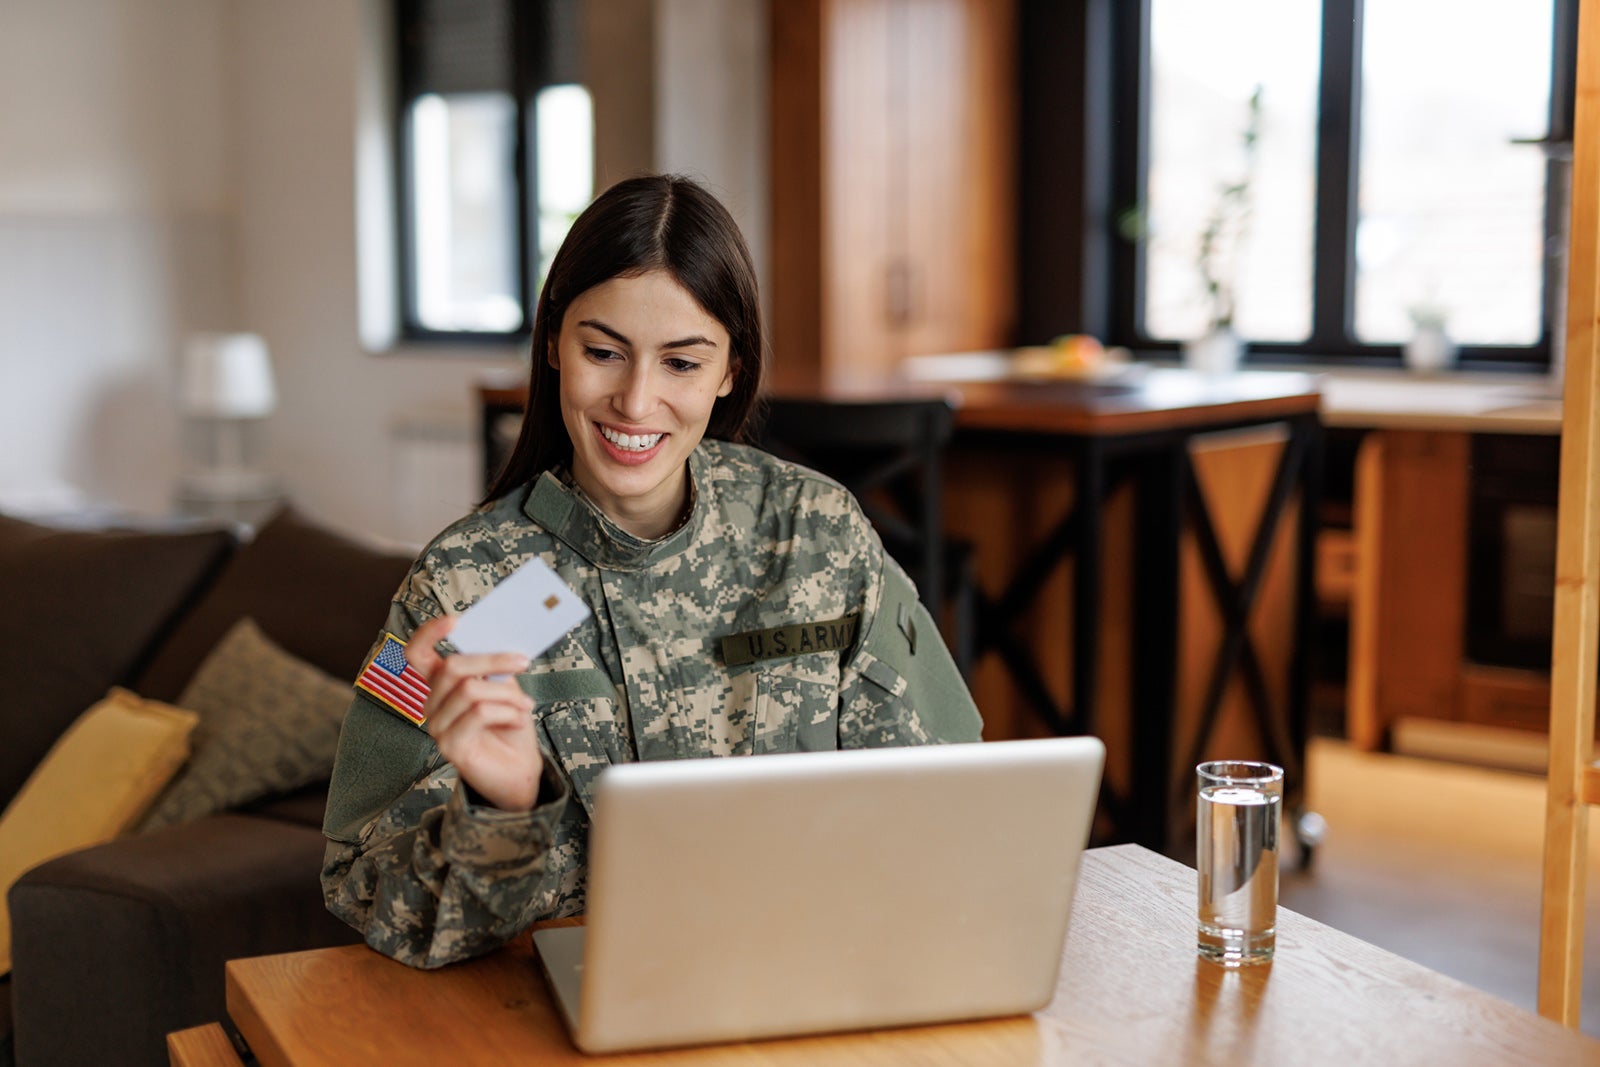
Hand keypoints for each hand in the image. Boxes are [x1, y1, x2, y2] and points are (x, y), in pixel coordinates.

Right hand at [406, 615, 543, 811]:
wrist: (519, 770)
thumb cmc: (510, 726)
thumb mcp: (506, 689)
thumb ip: (496, 668)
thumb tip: (502, 642)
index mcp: (441, 685)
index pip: (417, 654)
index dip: (429, 633)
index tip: (456, 620)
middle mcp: (432, 704)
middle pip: (452, 667)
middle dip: (492, 660)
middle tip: (523, 661)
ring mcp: (438, 726)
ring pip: (470, 690)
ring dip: (507, 695)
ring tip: (525, 705)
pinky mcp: (450, 746)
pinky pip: (479, 714)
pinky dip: (507, 712)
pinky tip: (519, 719)